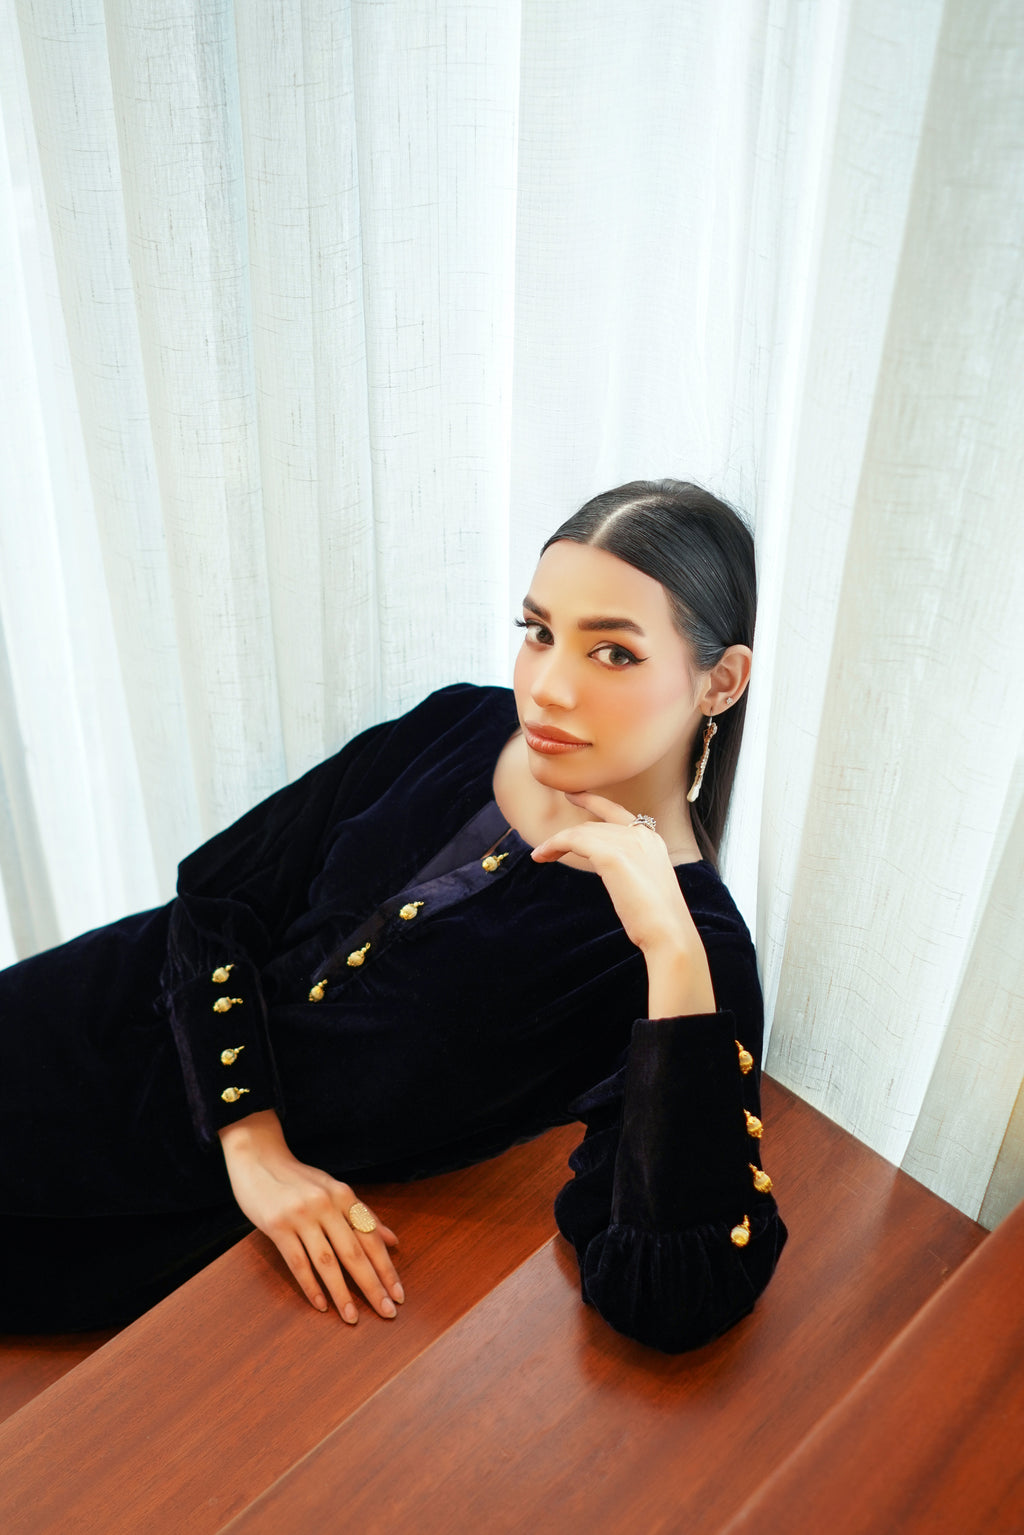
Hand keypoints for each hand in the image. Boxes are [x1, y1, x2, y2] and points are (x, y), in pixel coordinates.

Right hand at [218, 1110, 402, 1322]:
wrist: (259, 1158)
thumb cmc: (299, 1179)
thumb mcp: (334, 1189)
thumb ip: (363, 1215)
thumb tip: (394, 1240)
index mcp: (343, 1195)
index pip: (371, 1238)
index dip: (386, 1268)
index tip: (399, 1295)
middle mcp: (326, 1205)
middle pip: (353, 1253)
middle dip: (372, 1285)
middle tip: (386, 1312)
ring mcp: (301, 1216)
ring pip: (326, 1262)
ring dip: (341, 1293)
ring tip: (352, 1317)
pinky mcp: (277, 1226)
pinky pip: (297, 1263)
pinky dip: (310, 1286)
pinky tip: (320, 1304)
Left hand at [531, 792, 715, 1015]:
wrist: (668, 931)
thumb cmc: (656, 918)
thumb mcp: (644, 883)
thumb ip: (628, 868)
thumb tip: (608, 867)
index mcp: (652, 839)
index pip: (616, 811)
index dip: (592, 801)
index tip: (573, 794)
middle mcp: (641, 834)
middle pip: (593, 825)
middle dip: (567, 835)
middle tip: (546, 849)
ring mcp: (628, 841)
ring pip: (581, 832)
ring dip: (556, 842)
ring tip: (540, 856)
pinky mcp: (612, 854)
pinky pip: (573, 840)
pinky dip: (554, 845)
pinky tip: (542, 856)